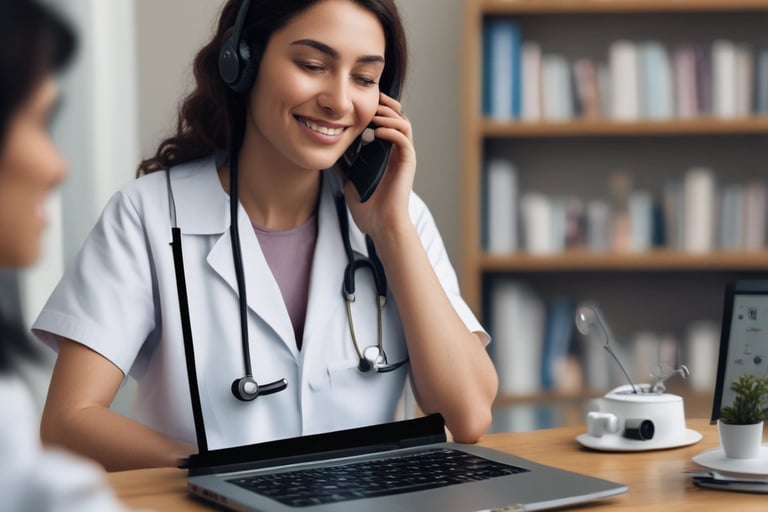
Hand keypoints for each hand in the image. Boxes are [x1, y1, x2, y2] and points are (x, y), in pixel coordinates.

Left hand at [343, 92, 415, 240]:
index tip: (360, 103)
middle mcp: (396, 152)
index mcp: (385, 153)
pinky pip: (403, 139)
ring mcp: (403, 157)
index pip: (385, 122)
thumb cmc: (368, 207)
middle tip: (370, 99)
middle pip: (398, 117)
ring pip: (403, 123)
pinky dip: (392, 130)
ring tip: (374, 113)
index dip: (377, 109)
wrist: (381, 224)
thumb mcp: (349, 179)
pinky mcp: (408, 163)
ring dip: (389, 115)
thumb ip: (345, 164)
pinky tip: (378, 130)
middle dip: (385, 105)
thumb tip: (329, 152)